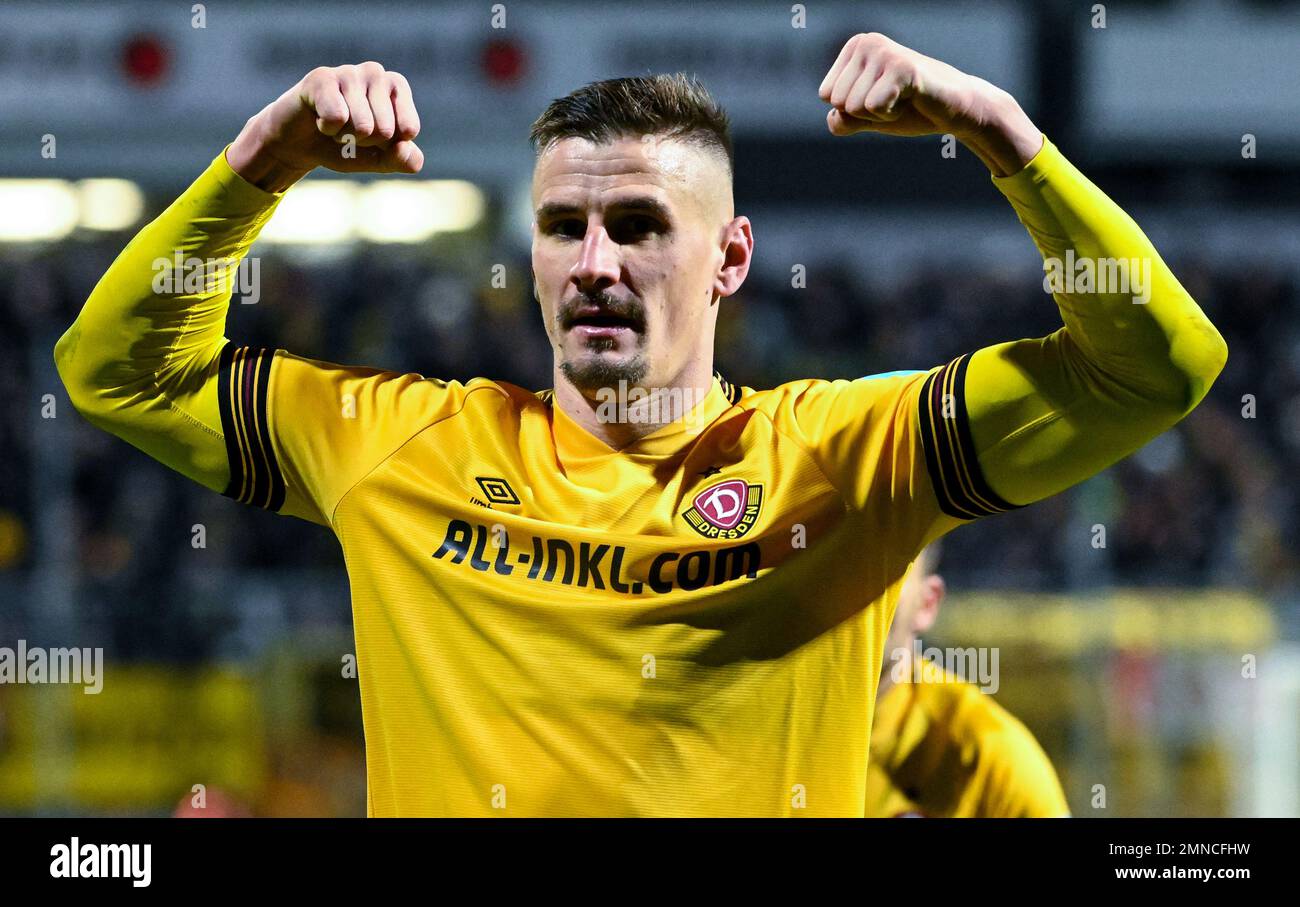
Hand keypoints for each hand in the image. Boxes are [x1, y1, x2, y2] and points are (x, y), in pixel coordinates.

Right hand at [227, 62, 423, 191]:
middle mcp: (376, 72)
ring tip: (334, 125)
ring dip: (345, 137)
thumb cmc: (345, 145)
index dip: (388, 145)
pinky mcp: (321, 78)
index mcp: (396, 87)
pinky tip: (318, 118)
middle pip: (385, 130)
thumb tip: (407, 150)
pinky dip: (327, 129)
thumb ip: (402, 160)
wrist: (300, 144)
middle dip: (365, 142)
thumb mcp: (378, 159)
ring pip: (363, 126)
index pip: (408, 129)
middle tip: (348, 131)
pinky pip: (337, 117)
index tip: (373, 137)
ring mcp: (349, 71)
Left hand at [818, 33, 1040, 174]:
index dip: (853, 109)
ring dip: (880, 114)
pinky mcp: (902, 68)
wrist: (953, 109)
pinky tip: (911, 101)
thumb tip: (833, 119)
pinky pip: (873, 107)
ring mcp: (884, 53)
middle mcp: (868, 42)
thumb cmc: (910, 108)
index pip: (826, 95)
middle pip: (838, 102)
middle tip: (895, 100)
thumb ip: (844, 120)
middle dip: (865, 113)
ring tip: (904, 99)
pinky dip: (890, 115)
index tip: (881, 97)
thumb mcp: (867, 117)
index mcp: (855, 47)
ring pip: (853, 107)